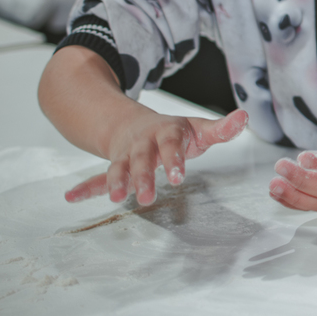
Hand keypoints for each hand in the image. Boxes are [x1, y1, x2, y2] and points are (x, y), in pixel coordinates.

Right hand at [64, 108, 247, 205]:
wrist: (136, 125)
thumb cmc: (175, 132)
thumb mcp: (199, 127)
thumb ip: (222, 128)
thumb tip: (244, 117)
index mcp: (166, 132)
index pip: (170, 144)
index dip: (173, 159)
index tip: (178, 176)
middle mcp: (143, 142)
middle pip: (142, 158)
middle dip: (143, 177)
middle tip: (147, 197)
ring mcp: (126, 155)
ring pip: (119, 168)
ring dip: (116, 182)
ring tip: (116, 198)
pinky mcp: (114, 166)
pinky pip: (97, 177)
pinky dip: (85, 188)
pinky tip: (72, 198)